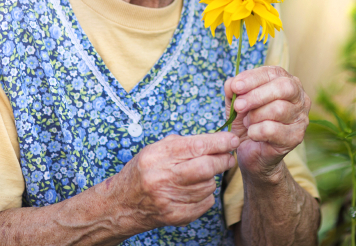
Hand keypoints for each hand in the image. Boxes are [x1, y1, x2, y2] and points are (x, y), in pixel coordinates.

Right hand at [115, 132, 238, 230]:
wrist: (122, 203)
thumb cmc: (143, 171)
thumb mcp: (156, 150)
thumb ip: (184, 144)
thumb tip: (218, 140)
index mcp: (157, 156)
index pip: (197, 146)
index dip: (220, 142)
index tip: (233, 140)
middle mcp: (162, 177)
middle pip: (206, 168)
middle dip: (223, 160)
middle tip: (228, 157)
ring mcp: (168, 199)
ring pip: (207, 185)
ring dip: (211, 179)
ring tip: (202, 176)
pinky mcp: (174, 216)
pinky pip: (205, 203)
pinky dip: (206, 196)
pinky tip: (194, 191)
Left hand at [223, 66, 310, 180]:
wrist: (253, 153)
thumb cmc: (248, 122)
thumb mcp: (236, 103)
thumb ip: (233, 90)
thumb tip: (232, 84)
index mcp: (286, 82)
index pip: (273, 73)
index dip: (253, 78)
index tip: (235, 86)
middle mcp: (299, 97)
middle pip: (283, 87)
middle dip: (257, 95)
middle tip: (238, 106)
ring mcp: (301, 117)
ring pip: (279, 109)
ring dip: (255, 116)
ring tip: (247, 122)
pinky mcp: (296, 137)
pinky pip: (274, 130)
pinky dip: (257, 131)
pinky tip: (252, 134)